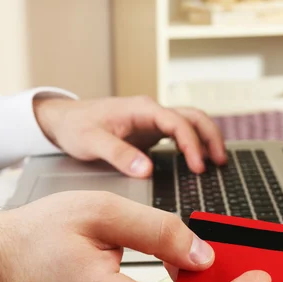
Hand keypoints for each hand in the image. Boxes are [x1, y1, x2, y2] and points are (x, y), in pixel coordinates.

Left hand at [33, 96, 226, 176]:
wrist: (62, 120)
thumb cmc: (75, 127)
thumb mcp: (91, 142)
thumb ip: (119, 155)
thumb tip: (146, 170)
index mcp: (142, 110)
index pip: (178, 123)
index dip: (192, 145)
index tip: (198, 167)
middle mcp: (151, 112)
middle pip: (194, 117)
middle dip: (210, 138)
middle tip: (220, 162)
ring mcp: (153, 121)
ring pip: (191, 122)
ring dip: (207, 138)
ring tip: (218, 161)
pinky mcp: (151, 131)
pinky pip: (181, 133)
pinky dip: (195, 144)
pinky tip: (199, 160)